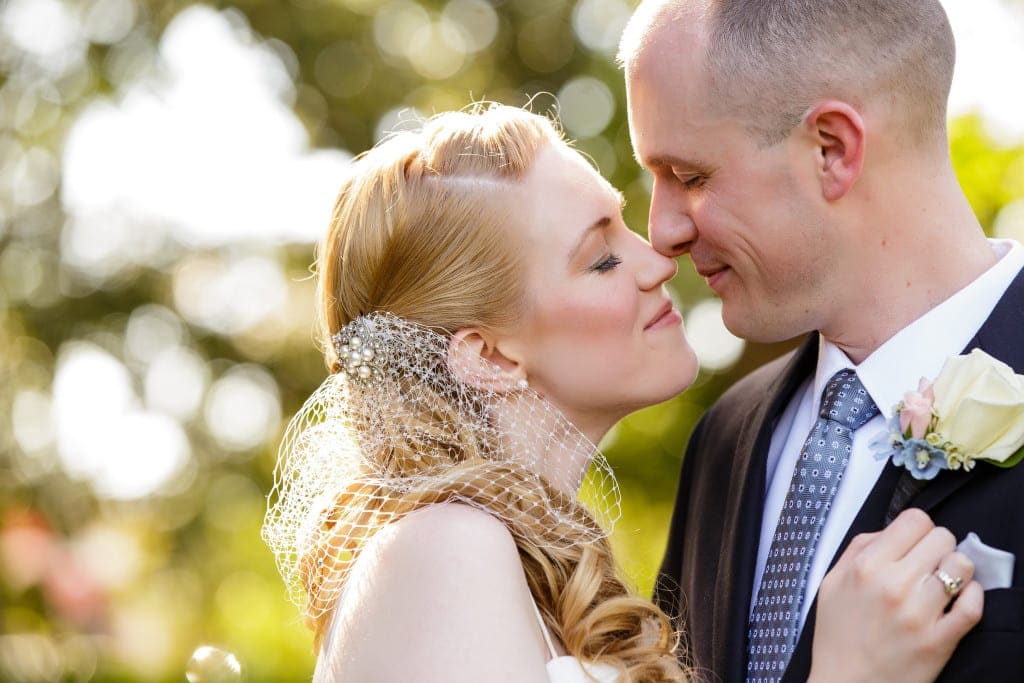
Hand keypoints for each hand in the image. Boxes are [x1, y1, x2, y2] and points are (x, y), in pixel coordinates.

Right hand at [808, 508, 982, 682]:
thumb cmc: (838, 637)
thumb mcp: (831, 583)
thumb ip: (858, 549)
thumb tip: (891, 531)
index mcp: (865, 567)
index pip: (914, 520)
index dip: (919, 529)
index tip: (915, 542)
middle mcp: (893, 585)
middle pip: (942, 537)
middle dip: (938, 548)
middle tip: (928, 564)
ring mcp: (918, 613)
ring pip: (961, 566)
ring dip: (956, 571)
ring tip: (943, 582)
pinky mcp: (939, 640)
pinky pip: (973, 604)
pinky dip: (972, 596)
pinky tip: (958, 599)